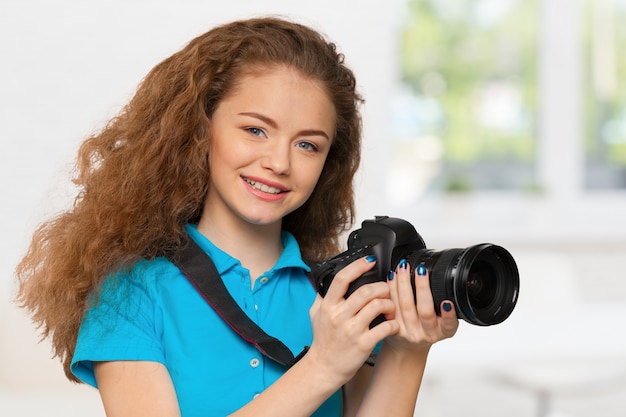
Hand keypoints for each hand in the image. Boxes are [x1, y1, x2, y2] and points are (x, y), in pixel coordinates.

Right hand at [307, 256, 397, 384]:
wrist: (324, 368)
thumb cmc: (323, 341)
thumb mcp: (315, 315)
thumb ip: (321, 297)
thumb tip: (326, 280)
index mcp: (328, 306)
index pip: (342, 279)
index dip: (358, 266)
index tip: (369, 261)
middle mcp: (339, 316)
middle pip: (365, 291)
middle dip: (381, 287)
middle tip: (387, 289)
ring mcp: (351, 330)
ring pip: (377, 306)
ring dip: (389, 303)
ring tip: (391, 306)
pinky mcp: (363, 344)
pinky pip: (384, 328)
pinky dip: (393, 323)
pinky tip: (392, 323)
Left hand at [384, 261, 457, 352]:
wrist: (408, 347)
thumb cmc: (427, 329)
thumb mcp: (443, 322)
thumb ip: (444, 307)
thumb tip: (440, 279)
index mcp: (443, 330)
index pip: (449, 324)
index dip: (449, 314)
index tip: (447, 302)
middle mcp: (427, 332)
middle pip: (424, 310)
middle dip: (423, 287)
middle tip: (421, 270)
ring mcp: (409, 331)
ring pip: (405, 305)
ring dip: (404, 283)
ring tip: (403, 268)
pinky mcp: (394, 328)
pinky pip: (391, 305)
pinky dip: (391, 289)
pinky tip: (391, 277)